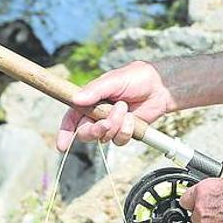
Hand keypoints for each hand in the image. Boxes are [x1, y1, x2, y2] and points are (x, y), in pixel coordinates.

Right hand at [55, 61, 175, 151]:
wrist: (159, 87)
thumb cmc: (136, 78)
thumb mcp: (114, 80)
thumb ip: (95, 90)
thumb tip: (76, 99)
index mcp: (89, 100)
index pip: (72, 117)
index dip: (65, 132)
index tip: (62, 145)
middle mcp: (97, 114)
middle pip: (85, 132)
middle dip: (95, 130)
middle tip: (106, 122)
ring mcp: (111, 124)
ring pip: (104, 138)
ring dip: (115, 126)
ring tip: (125, 109)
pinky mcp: (124, 131)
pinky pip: (119, 141)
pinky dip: (126, 131)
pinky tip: (132, 119)